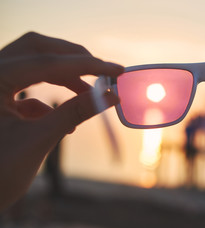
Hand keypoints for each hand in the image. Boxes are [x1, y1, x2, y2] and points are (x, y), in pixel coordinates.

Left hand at [0, 32, 123, 210]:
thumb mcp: (39, 140)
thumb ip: (75, 112)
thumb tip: (110, 97)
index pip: (46, 62)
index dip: (86, 65)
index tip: (115, 70)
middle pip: (37, 49)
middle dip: (73, 59)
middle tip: (101, 71)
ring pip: (32, 63)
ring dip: (64, 76)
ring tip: (88, 94)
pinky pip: (27, 86)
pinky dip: (50, 98)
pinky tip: (65, 120)